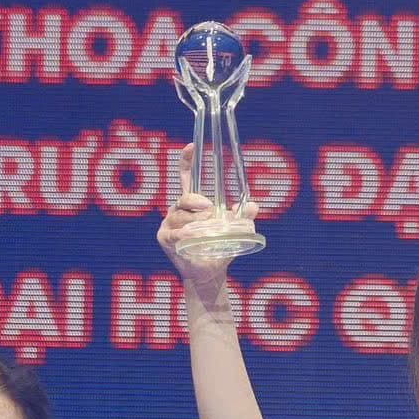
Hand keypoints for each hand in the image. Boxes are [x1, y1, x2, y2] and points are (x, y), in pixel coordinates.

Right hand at [157, 146, 259, 312]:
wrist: (209, 273)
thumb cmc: (219, 249)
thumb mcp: (234, 231)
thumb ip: (242, 217)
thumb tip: (254, 205)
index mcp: (193, 204)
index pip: (186, 178)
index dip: (187, 162)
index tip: (190, 146)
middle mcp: (178, 210)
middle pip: (184, 197)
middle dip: (197, 201)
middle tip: (210, 209)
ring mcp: (169, 223)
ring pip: (181, 215)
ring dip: (196, 222)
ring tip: (206, 231)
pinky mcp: (165, 237)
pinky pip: (176, 232)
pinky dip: (186, 235)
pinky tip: (192, 238)